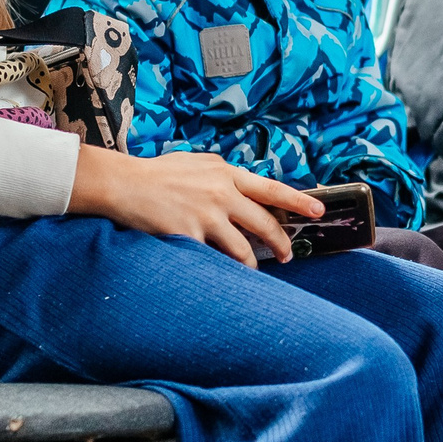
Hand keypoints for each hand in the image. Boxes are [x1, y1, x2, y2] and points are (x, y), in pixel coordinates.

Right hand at [67, 148, 321, 268]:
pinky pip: (213, 260)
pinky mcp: (189, 234)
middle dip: (281, 243)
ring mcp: (206, 215)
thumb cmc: (158, 174)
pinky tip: (220, 277)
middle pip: (264, 223)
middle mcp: (221, 193)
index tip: (319, 211)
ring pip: (242, 249)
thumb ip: (222, 175)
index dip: (299, 201)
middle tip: (288, 255)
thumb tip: (242, 187)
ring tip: (254, 273)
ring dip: (252, 266)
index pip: (271, 189)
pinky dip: (219, 271)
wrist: (123, 183)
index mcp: (225, 173)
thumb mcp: (196, 163)